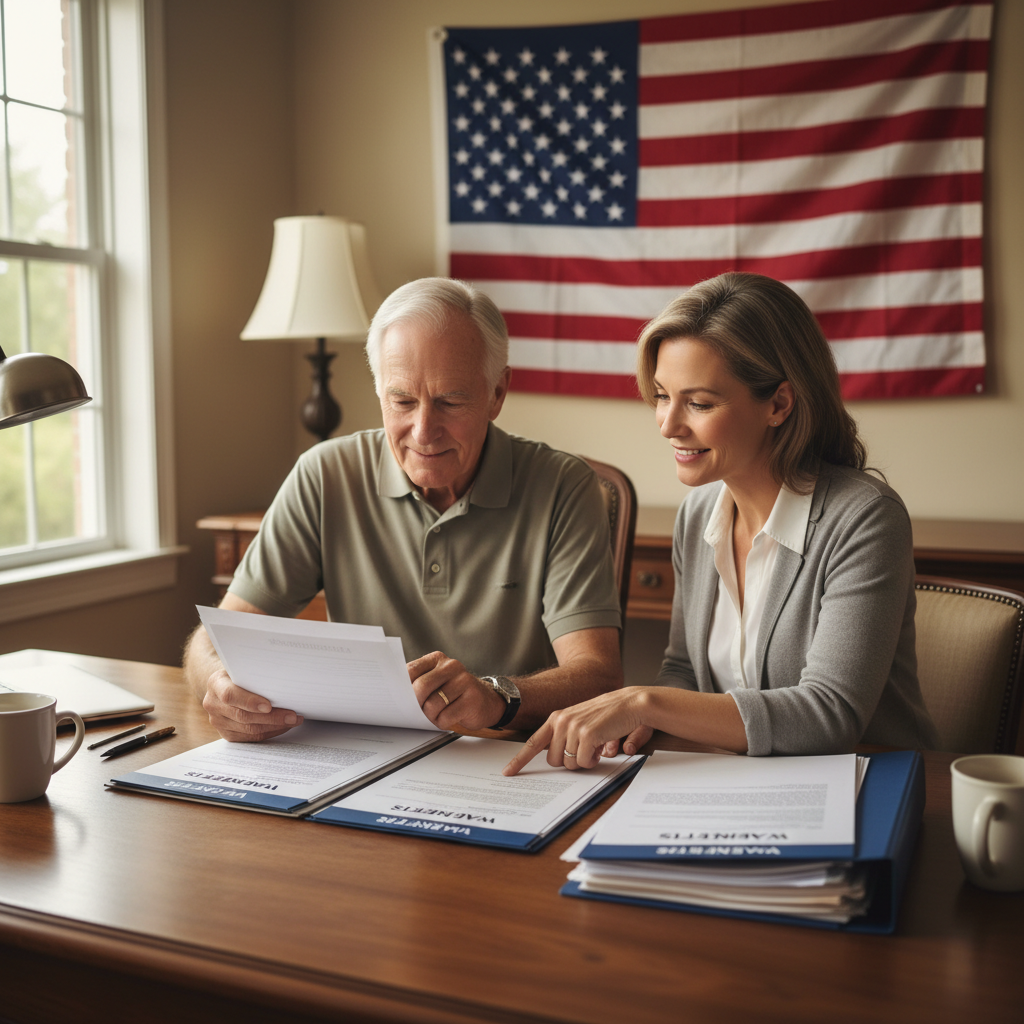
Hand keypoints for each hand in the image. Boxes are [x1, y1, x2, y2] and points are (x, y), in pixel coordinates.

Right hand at [201, 668, 302, 741]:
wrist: (225, 686)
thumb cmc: (240, 674)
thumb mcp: (244, 668)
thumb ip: (255, 674)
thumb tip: (284, 681)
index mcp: (216, 684)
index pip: (230, 695)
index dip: (249, 702)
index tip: (269, 706)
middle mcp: (213, 704)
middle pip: (243, 716)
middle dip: (272, 717)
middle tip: (293, 716)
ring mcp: (218, 721)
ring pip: (249, 729)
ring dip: (275, 726)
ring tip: (293, 720)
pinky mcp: (227, 734)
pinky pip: (250, 737)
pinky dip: (270, 732)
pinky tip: (283, 726)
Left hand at [408, 651, 505, 729]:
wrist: (485, 701)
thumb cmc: (454, 693)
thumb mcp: (436, 681)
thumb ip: (418, 682)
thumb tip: (397, 695)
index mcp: (438, 659)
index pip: (411, 670)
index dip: (402, 688)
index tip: (401, 699)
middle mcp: (452, 666)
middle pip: (421, 687)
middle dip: (416, 704)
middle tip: (418, 711)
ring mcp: (464, 681)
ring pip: (432, 705)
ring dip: (430, 716)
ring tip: (437, 714)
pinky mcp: (472, 699)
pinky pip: (446, 717)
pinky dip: (442, 722)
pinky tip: (448, 718)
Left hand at [502, 688, 653, 774]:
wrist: (628, 703)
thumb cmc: (606, 715)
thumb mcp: (579, 721)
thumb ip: (564, 734)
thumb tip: (555, 759)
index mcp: (556, 718)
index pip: (532, 743)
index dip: (519, 760)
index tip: (507, 773)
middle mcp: (560, 722)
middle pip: (553, 761)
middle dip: (569, 762)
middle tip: (584, 751)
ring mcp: (572, 727)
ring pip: (569, 764)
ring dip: (583, 761)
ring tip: (595, 745)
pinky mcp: (586, 735)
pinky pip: (584, 762)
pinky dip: (593, 760)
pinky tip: (601, 745)